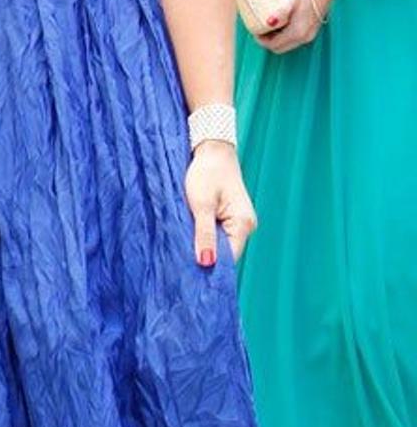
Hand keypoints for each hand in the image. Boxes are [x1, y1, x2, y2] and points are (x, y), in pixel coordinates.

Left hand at [185, 140, 256, 264]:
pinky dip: (205, 237)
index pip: (228, 258)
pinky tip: (191, 237)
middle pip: (225, 253)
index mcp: (243, 224)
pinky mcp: (230, 218)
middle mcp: (246, 226)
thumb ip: (204, 234)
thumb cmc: (206, 173)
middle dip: (205, 257)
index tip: (188, 275)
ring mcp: (239, 222)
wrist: (212, 150)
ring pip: (220, 244)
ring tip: (184, 249)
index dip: (210, 267)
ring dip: (204, 246)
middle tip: (181, 264)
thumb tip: (206, 263)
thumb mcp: (201, 204)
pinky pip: (218, 235)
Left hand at [258, 0, 332, 52]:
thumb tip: (268, 22)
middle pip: (279, 47)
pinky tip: (281, 20)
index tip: (255, 29)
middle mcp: (304, 37)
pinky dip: (284, 33)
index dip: (261, 40)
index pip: (273, 45)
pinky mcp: (311, 28)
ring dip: (275, 37)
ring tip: (269, 22)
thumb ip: (280, 12)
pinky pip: (293, 37)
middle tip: (260, 27)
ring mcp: (309, 34)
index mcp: (297, 33)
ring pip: (286, 43)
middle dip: (267, 40)